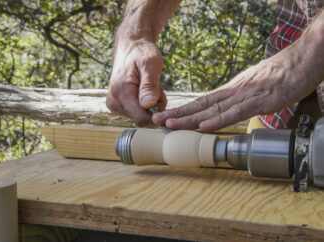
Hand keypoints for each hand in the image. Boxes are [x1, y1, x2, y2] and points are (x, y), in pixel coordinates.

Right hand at [107, 40, 166, 125]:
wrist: (131, 47)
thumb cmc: (142, 53)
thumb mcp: (150, 64)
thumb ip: (149, 85)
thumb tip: (148, 105)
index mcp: (121, 92)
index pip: (140, 119)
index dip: (156, 117)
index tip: (164, 103)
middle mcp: (114, 102)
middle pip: (142, 118)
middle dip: (154, 108)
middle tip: (157, 88)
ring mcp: (115, 105)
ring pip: (141, 116)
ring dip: (152, 105)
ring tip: (152, 86)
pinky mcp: (118, 106)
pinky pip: (138, 112)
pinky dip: (146, 104)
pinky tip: (147, 90)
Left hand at [153, 57, 315, 131]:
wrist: (301, 61)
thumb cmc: (278, 74)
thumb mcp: (252, 87)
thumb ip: (238, 99)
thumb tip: (226, 109)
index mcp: (231, 91)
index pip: (202, 102)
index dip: (183, 110)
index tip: (166, 116)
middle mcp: (233, 93)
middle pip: (200, 106)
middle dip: (177, 114)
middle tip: (156, 120)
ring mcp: (245, 97)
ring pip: (213, 110)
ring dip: (190, 119)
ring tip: (170, 124)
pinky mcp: (261, 101)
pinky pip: (236, 113)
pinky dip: (219, 120)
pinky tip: (204, 127)